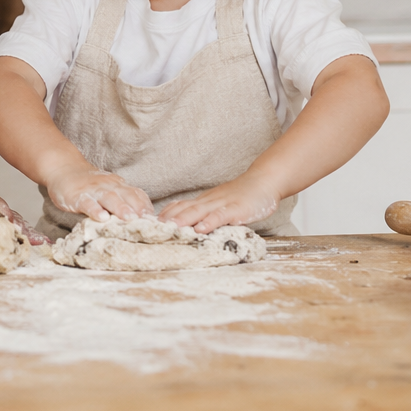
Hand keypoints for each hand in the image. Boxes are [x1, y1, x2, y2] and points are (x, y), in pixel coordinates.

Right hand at [44, 165, 152, 221]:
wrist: (65, 169)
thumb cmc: (90, 185)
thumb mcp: (111, 189)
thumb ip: (125, 201)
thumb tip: (145, 220)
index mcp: (119, 186)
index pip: (137, 195)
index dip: (147, 207)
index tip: (158, 221)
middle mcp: (109, 186)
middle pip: (126, 196)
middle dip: (137, 209)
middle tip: (147, 222)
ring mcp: (93, 190)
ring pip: (109, 198)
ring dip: (120, 208)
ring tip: (128, 219)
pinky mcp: (78, 196)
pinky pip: (88, 203)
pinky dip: (95, 210)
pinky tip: (101, 218)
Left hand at [157, 173, 280, 232]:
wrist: (263, 181)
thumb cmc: (241, 196)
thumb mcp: (219, 204)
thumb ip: (204, 213)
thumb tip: (188, 226)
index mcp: (203, 201)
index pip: (178, 206)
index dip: (164, 215)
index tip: (148, 224)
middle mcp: (208, 201)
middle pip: (184, 208)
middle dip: (167, 219)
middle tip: (151, 228)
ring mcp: (222, 204)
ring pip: (199, 211)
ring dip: (183, 220)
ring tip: (170, 228)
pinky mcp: (236, 209)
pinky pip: (221, 216)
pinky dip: (210, 222)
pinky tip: (201, 229)